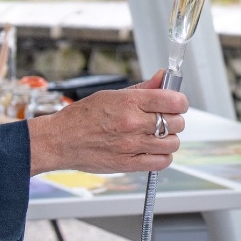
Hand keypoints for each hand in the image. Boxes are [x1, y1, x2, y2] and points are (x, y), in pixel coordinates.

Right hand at [27, 69, 186, 172]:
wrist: (60, 140)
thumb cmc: (82, 117)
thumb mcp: (112, 95)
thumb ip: (142, 88)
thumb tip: (163, 77)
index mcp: (130, 102)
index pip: (173, 100)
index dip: (180, 102)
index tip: (177, 103)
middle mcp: (133, 123)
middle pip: (176, 122)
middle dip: (174, 120)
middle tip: (164, 120)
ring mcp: (131, 145)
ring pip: (172, 143)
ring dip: (169, 139)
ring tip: (157, 136)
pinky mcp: (128, 164)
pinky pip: (161, 162)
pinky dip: (163, 157)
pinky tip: (154, 150)